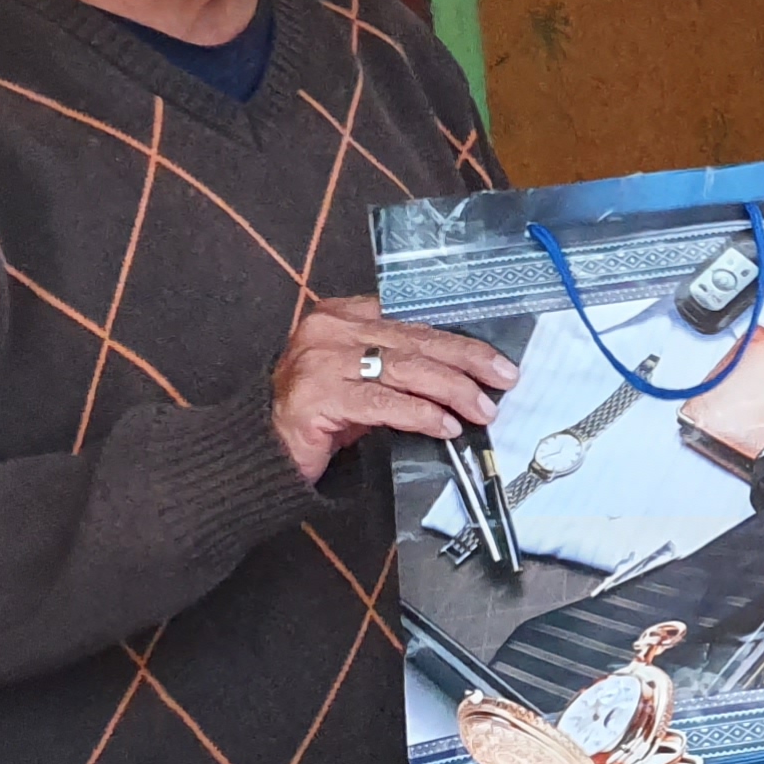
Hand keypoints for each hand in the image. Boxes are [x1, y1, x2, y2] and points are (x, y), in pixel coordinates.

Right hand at [272, 295, 517, 483]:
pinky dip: (421, 414)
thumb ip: (398, 366)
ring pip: (405, 369)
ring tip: (482, 409)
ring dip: (452, 390)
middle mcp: (329, 330)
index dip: (458, 341)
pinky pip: (384, 402)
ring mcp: (320, 360)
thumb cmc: (317, 415)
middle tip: (503, 380)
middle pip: (414, 341)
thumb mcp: (359, 378)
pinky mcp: (318, 395)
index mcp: (342, 315)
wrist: (261, 448)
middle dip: (466, 362)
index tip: (495, 361)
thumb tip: (463, 375)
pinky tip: (446, 425)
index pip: (413, 323)